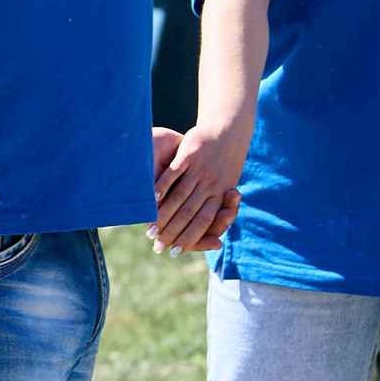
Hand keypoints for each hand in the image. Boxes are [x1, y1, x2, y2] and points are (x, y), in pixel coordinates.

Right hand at [151, 124, 245, 254]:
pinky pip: (175, 172)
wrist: (227, 130)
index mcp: (221, 196)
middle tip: (157, 245)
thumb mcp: (223, 184)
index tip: (174, 250)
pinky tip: (152, 197)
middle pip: (189, 214)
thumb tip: (213, 237)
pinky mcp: (191, 153)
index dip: (188, 238)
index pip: (204, 223)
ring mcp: (201, 170)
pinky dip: (163, 185)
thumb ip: (213, 206)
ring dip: (164, 215)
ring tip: (151, 227)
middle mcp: (212, 185)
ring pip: (180, 197)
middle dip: (172, 232)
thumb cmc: (223, 161)